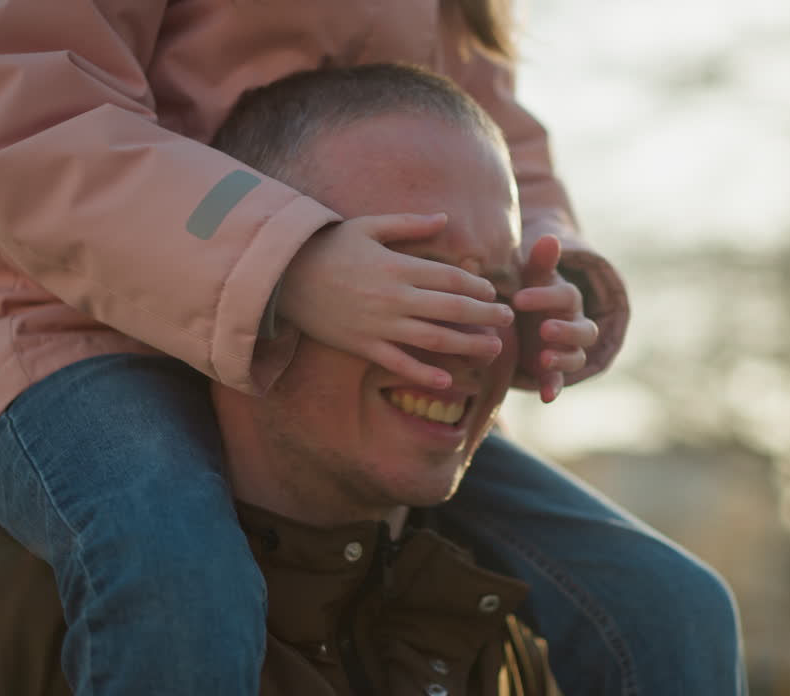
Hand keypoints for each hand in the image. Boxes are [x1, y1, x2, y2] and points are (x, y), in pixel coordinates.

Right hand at [276, 213, 514, 388]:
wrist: (282, 275)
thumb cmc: (328, 246)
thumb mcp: (368, 226)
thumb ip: (409, 224)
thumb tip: (445, 219)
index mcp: (397, 265)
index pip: (450, 278)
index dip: (477, 287)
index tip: (493, 292)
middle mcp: (393, 297)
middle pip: (451, 309)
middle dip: (484, 315)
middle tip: (507, 320)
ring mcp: (378, 324)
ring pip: (433, 338)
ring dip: (467, 345)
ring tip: (492, 349)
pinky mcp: (362, 345)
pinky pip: (398, 363)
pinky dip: (422, 374)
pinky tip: (447, 381)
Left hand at [512, 235, 598, 401]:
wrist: (525, 316)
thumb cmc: (528, 290)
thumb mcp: (531, 276)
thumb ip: (541, 262)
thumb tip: (549, 237)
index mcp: (568, 299)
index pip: (565, 296)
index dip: (544, 298)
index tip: (518, 299)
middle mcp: (574, 324)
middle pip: (584, 330)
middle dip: (566, 331)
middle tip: (545, 329)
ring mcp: (567, 349)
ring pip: (577, 356)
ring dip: (563, 358)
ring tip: (543, 358)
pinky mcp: (554, 369)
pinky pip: (559, 380)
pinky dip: (554, 387)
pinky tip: (546, 396)